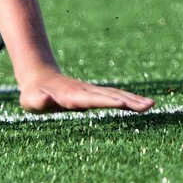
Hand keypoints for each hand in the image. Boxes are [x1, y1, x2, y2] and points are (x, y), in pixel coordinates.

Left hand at [17, 69, 153, 113]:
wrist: (38, 77)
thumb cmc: (33, 95)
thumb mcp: (30, 100)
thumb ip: (37, 101)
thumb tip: (43, 99)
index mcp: (70, 96)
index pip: (90, 99)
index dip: (105, 101)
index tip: (121, 103)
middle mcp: (84, 92)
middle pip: (109, 95)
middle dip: (128, 100)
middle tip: (148, 105)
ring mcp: (91, 91)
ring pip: (115, 94)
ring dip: (133, 100)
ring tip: (152, 105)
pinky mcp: (94, 93)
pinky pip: (114, 96)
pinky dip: (128, 100)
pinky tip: (142, 104)